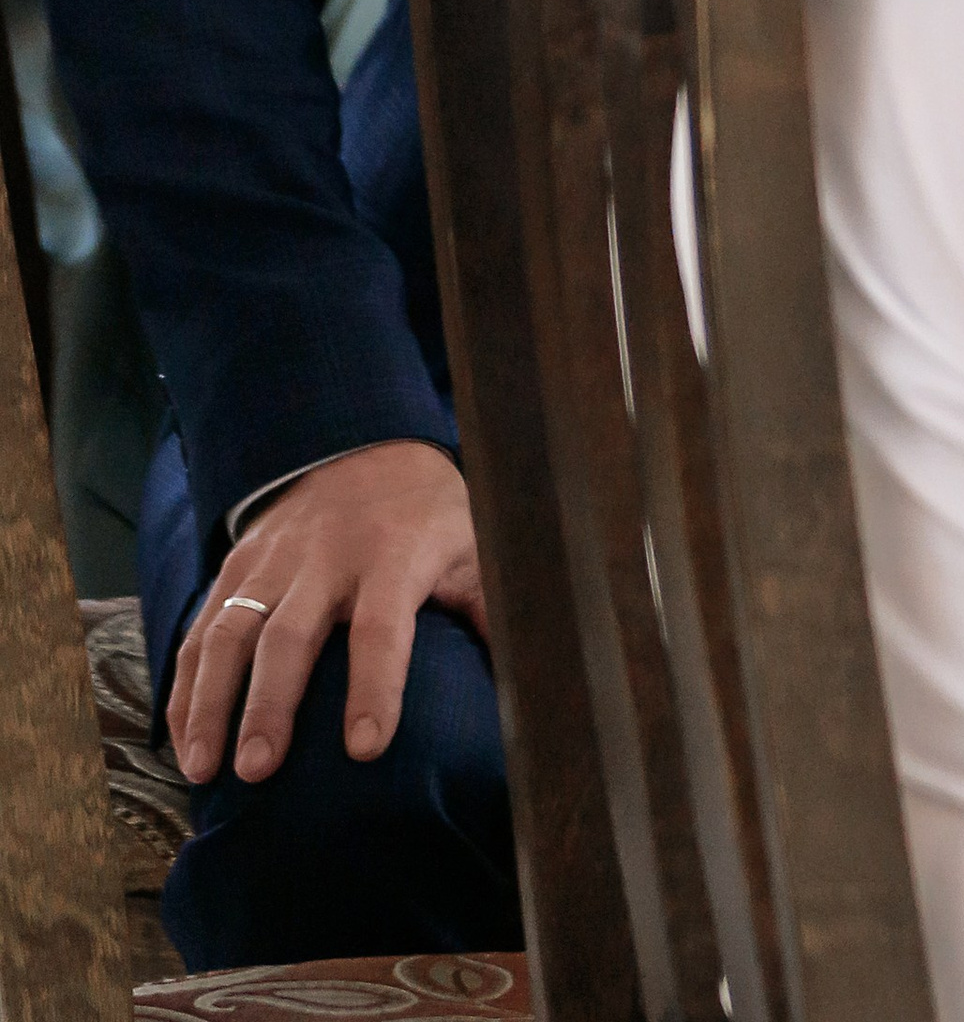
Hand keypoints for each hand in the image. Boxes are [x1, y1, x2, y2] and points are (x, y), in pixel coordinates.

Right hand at [169, 439, 483, 787]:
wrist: (364, 443)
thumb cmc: (428, 515)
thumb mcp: (472, 548)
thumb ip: (490, 612)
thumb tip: (532, 684)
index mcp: (393, 554)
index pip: (382, 625)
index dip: (376, 687)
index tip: (366, 750)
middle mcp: (325, 557)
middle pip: (291, 634)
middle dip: (271, 705)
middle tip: (258, 771)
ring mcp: (273, 560)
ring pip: (230, 631)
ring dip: (212, 702)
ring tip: (204, 768)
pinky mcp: (236, 566)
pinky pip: (201, 626)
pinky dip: (185, 684)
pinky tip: (180, 736)